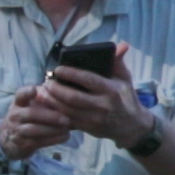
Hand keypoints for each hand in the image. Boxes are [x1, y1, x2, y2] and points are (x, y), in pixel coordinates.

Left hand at [30, 63, 156, 155]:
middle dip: (56, 89)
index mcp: (111, 90)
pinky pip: (67, 121)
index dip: (71, 74)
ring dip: (52, 102)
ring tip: (43, 92)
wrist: (131, 126)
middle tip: (46, 82)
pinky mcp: (87, 129)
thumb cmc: (125, 97)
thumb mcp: (125, 78)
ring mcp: (94, 119)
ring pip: (67, 111)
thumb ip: (118, 61)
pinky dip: (55, 113)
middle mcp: (102, 105)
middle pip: (73, 97)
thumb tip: (121, 45)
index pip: (88, 79)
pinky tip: (47, 106)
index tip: (58, 69)